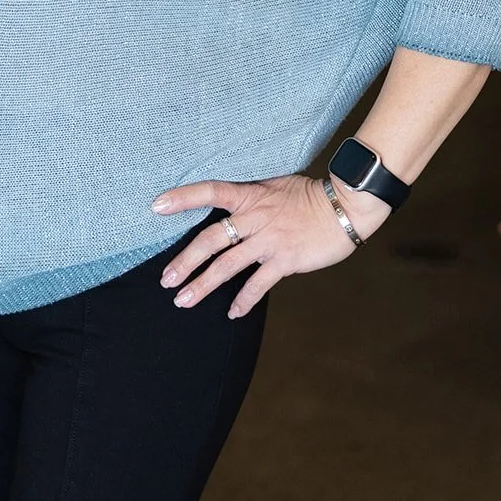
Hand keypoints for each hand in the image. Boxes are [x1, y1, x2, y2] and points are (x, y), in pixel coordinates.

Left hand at [150, 173, 388, 318]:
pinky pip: (258, 284)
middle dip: (185, 261)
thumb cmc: (309, 195)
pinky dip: (244, 300)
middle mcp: (254, 218)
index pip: (209, 191)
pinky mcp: (285, 260)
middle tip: (165, 279)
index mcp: (249, 196)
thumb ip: (250, 201)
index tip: (157, 206)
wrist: (344, 206)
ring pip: (228, 265)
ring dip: (203, 285)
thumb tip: (231, 212)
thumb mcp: (273, 187)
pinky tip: (232, 313)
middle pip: (210, 239)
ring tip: (183, 300)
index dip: (182, 197)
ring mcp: (269, 240)